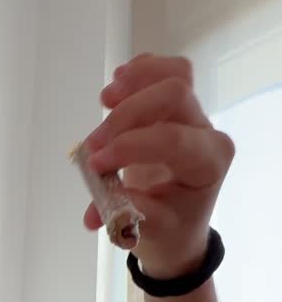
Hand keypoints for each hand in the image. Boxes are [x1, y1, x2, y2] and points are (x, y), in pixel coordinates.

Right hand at [83, 54, 234, 278]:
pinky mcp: (176, 105)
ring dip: (135, 81)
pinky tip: (116, 87)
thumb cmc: (167, 228)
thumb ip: (125, 214)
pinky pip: (164, 71)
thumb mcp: (150, 231)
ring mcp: (193, 115)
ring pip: (174, 74)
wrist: (177, 225)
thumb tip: (93, 213)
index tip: (95, 166)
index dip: (129, 146)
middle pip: (173, 95)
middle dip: (127, 115)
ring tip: (105, 100)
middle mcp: (206, 133)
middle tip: (93, 144)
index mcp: (208, 164)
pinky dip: (138, 72)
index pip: (172, 140)